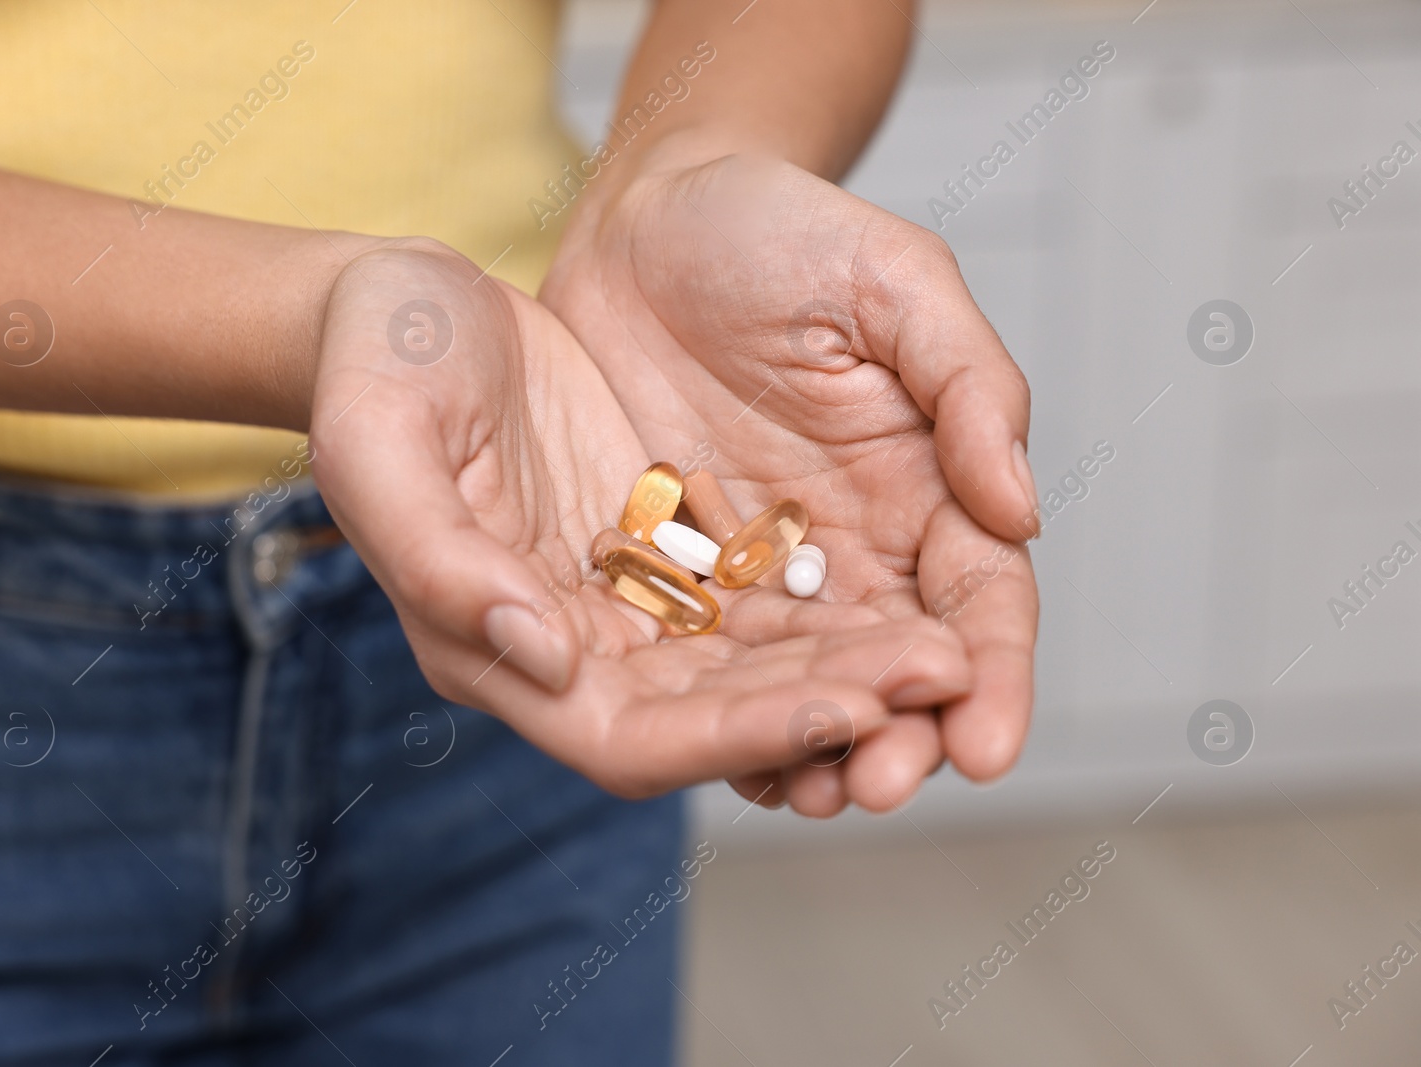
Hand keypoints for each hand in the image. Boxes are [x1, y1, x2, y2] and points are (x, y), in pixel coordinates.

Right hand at [306, 238, 975, 799]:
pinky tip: (907, 595)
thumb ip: (442, 564)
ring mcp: (623, 600)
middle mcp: (571, 648)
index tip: (845, 710)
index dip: (741, 736)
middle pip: (718, 718)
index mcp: (496, 646)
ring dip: (850, 668)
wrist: (408, 300)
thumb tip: (549, 659)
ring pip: (755, 666)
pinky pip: (762, 595)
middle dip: (829, 710)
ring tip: (948, 652)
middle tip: (938, 681)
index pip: (634, 739)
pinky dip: (832, 606)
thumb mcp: (381, 445)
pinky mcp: (662, 544)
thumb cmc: (375, 361)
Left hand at [542, 150, 1039, 813]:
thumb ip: (968, 386)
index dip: (989, 676)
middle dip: (899, 734)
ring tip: (807, 796)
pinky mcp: (677, 572)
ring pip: (802, 682)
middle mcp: (855, 544)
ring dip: (811, 746)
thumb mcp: (893, 282)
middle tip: (880, 786)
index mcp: (926, 482)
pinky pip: (704, 659)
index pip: (978, 600)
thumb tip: (1021, 512)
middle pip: (895, 665)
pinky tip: (718, 760)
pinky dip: (718, 715)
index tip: (984, 744)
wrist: (647, 217)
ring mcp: (763, 567)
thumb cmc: (780, 232)